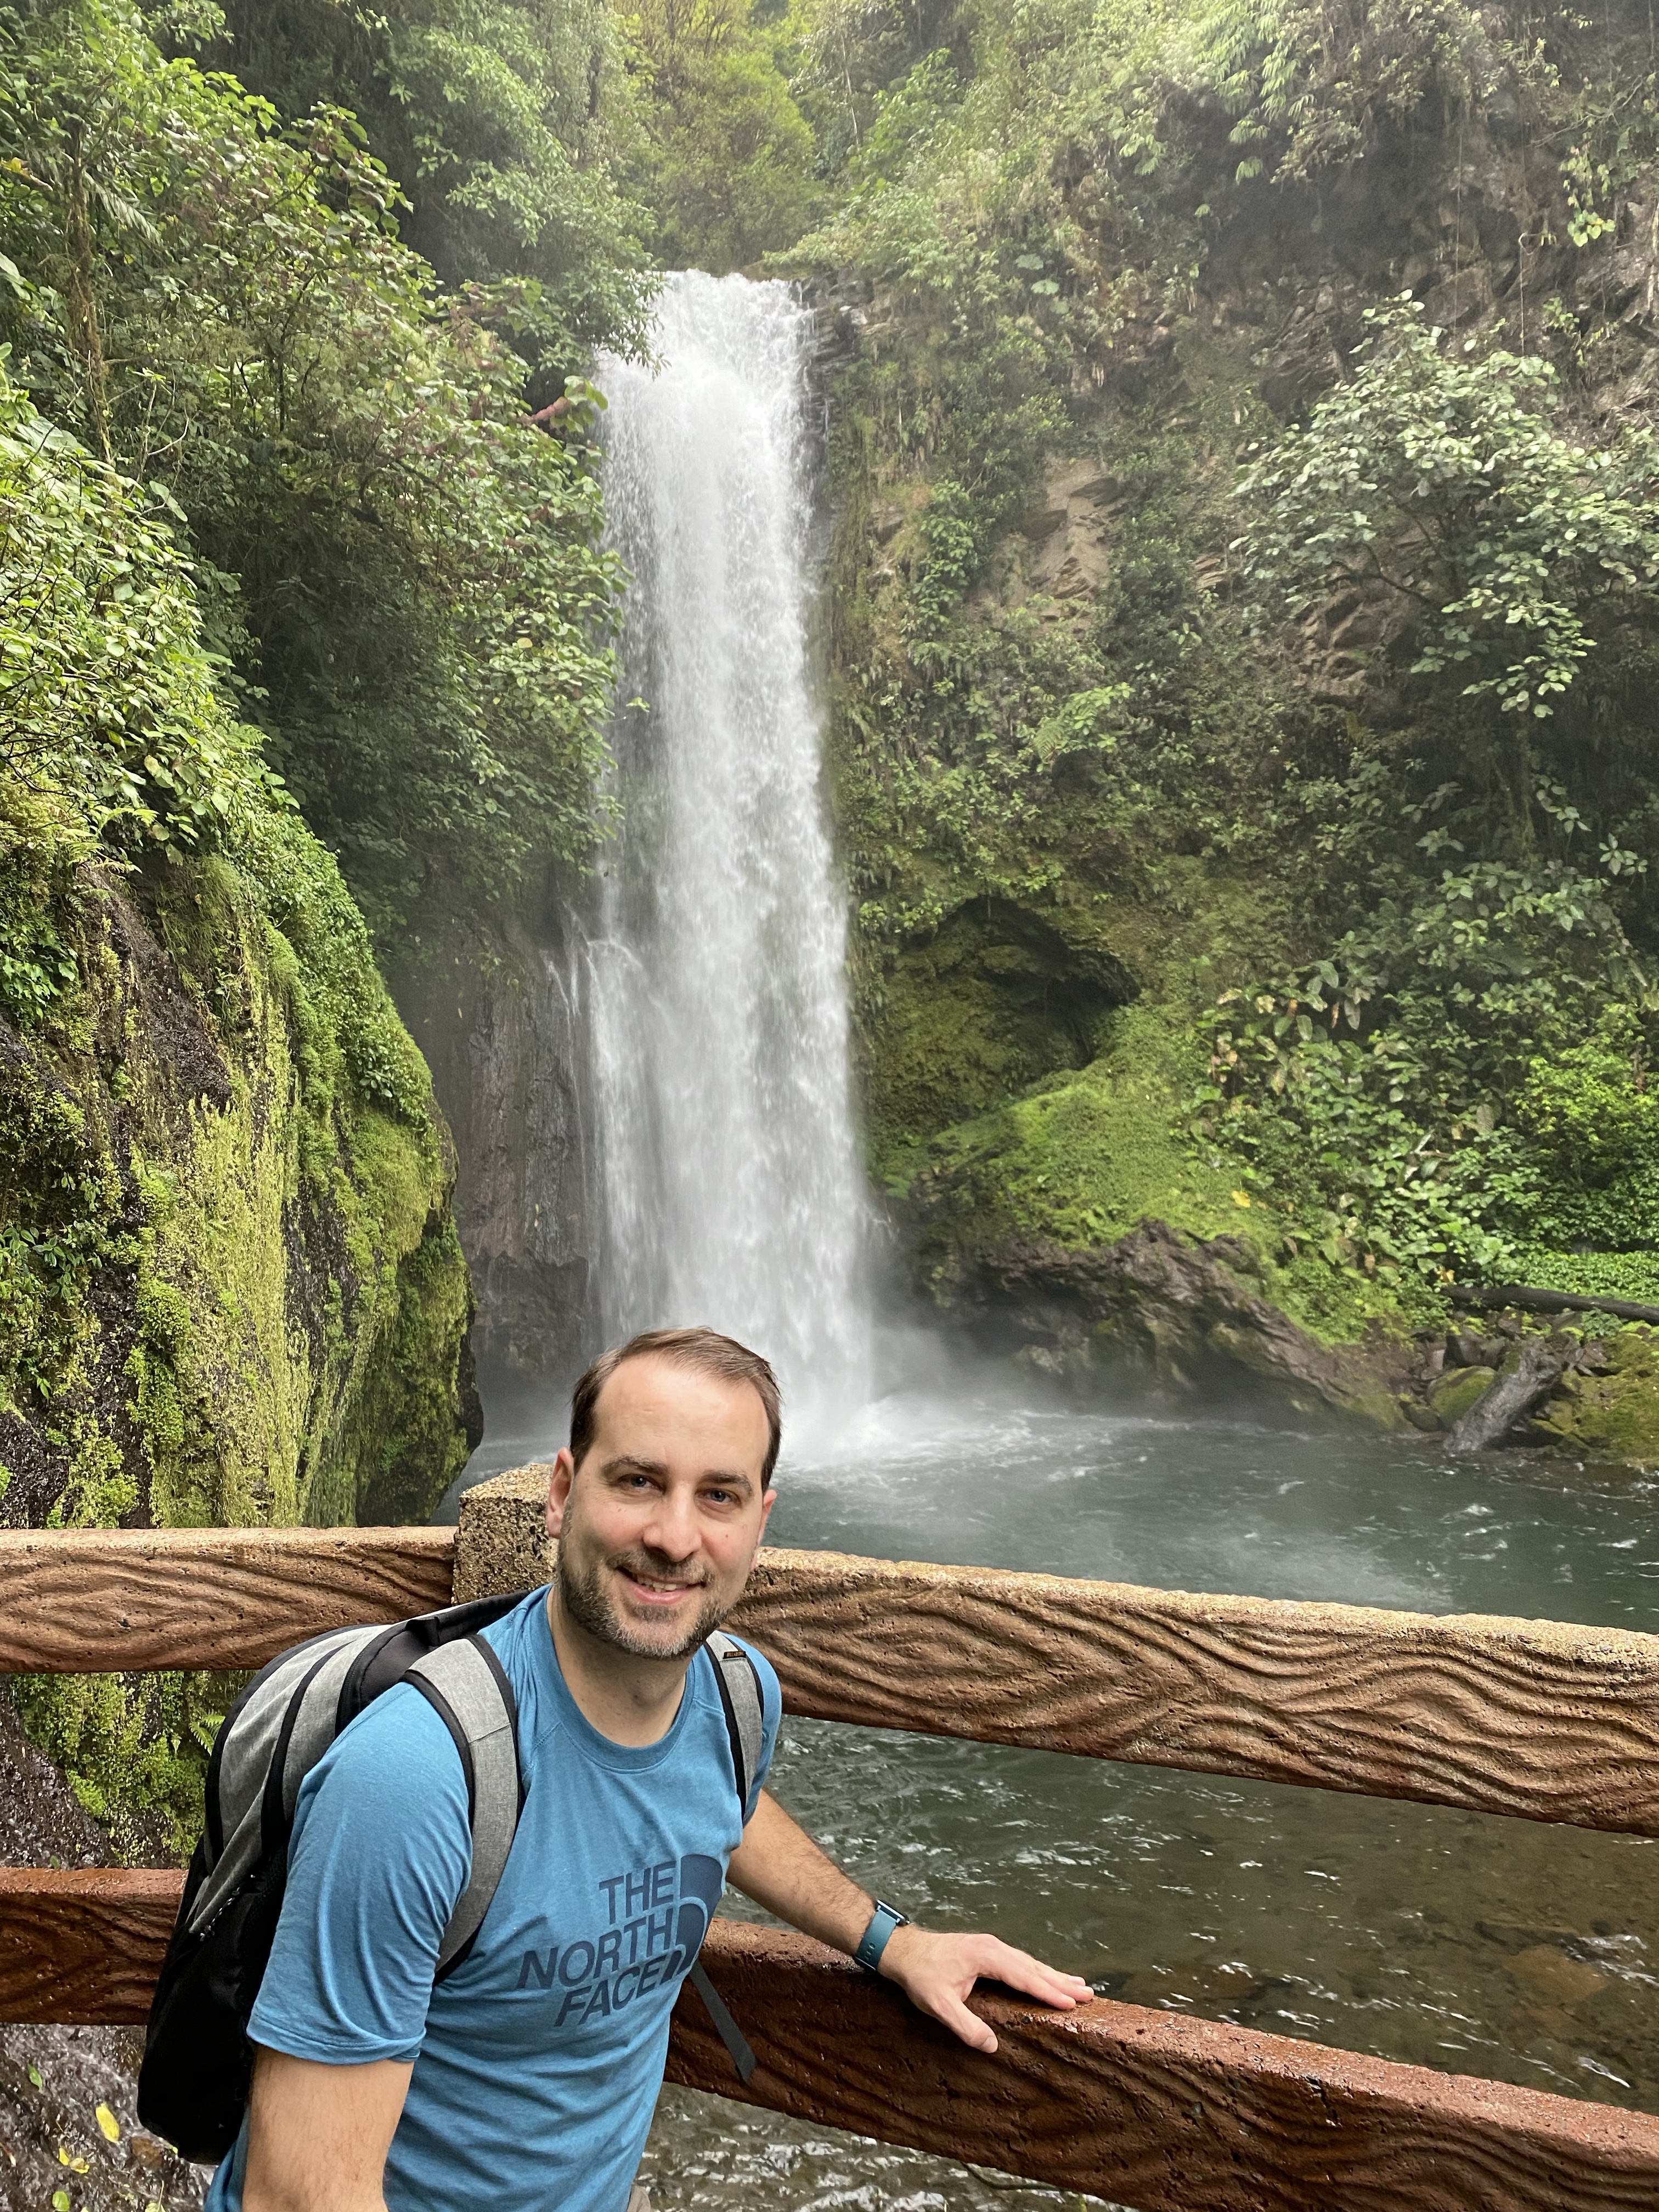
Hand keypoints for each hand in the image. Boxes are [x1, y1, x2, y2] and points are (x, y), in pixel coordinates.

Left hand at [877, 1926, 1093, 2053]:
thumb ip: (966, 2026)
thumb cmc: (920, 1975)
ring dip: (1053, 1975)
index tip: (1071, 2002)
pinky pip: (1020, 1962)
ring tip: (1078, 1986)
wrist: (902, 1950)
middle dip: (1061, 1981)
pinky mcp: (987, 1951)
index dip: (1048, 1991)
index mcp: (987, 1956)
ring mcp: (991, 1947)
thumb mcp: (938, 2005)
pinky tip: (1046, 1977)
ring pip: (1029, 1963)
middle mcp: (994, 1948)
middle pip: (1034, 1967)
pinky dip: (1038, 1971)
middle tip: (1089, 1994)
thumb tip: (992, 2046)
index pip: (1024, 1977)